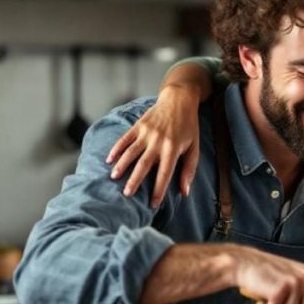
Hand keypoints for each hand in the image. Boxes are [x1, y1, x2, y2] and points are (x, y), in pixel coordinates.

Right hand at [106, 85, 201, 206]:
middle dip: (135, 180)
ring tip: (114, 178)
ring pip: (131, 152)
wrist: (179, 99)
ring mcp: (147, 132)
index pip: (165, 173)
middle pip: (144, 164)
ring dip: (122, 165)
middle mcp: (159, 141)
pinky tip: (109, 159)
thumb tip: (185, 192)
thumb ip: (189, 169)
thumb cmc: (188, 127)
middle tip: (126, 194)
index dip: (158, 190)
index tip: (153, 204)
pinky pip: (125, 138)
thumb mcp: (194, 147)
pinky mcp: (139, 125)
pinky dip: (116, 149)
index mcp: (173, 148)